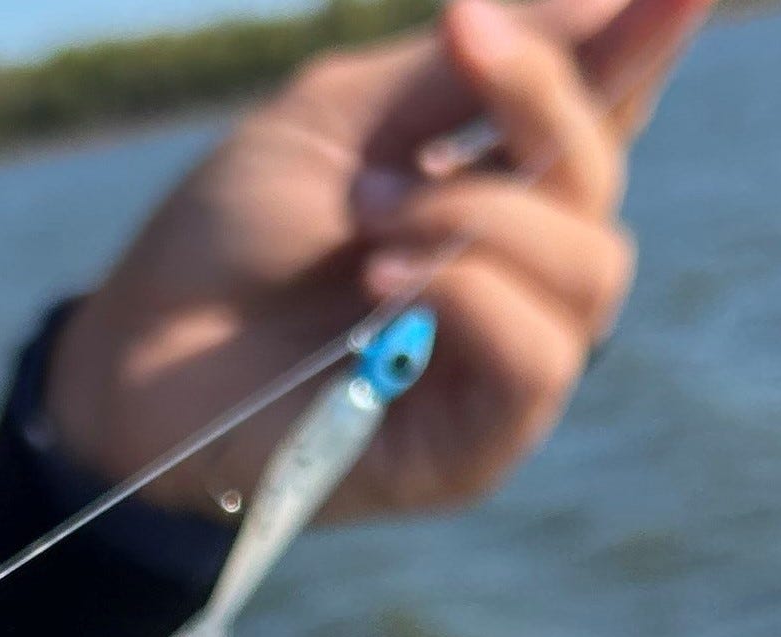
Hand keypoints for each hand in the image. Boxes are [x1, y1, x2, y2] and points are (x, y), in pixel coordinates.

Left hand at [45, 0, 711, 522]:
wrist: (135, 351)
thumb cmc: (224, 235)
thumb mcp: (344, 118)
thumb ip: (472, 71)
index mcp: (491, 182)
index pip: (601, 112)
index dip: (646, 45)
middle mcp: (516, 272)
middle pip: (601, 183)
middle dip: (540, 107)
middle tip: (443, 64)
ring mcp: (503, 362)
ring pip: (591, 272)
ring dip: (481, 219)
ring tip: (370, 220)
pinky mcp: (476, 447)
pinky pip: (540, 362)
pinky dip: (472, 299)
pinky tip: (388, 286)